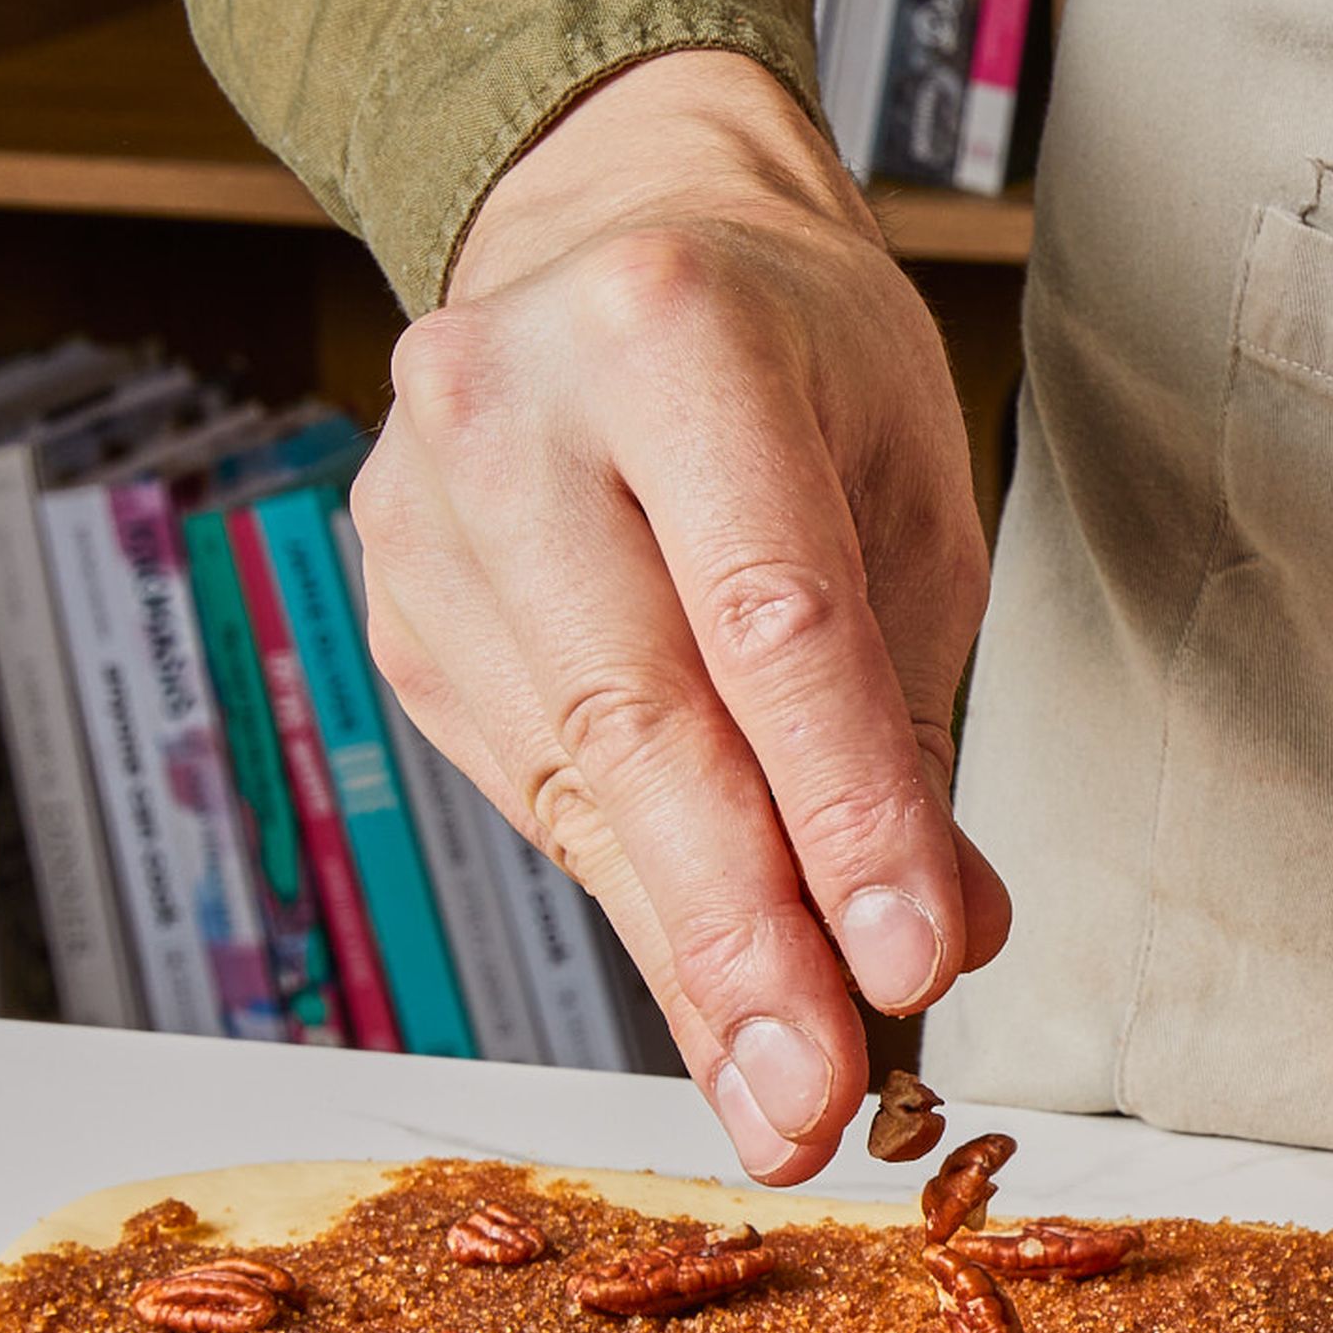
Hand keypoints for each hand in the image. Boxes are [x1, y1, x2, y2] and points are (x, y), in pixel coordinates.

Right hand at [352, 51, 1008, 1178]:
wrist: (620, 227)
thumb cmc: (794, 366)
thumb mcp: (901, 498)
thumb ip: (910, 712)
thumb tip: (935, 936)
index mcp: (673, 337)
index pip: (772, 619)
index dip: (843, 809)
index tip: (910, 966)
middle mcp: (513, 411)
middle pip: (643, 720)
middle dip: (745, 939)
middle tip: (819, 1105)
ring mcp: (423, 515)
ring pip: (578, 783)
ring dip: (692, 961)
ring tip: (785, 1100)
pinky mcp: (397, 611)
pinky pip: (536, 793)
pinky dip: (640, 906)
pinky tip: (715, 998)